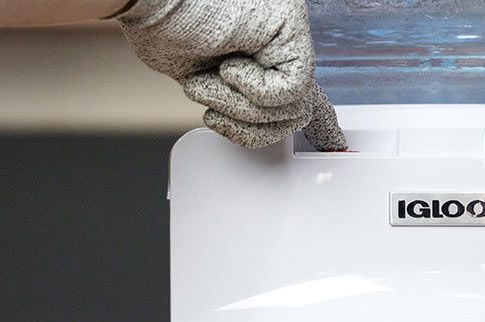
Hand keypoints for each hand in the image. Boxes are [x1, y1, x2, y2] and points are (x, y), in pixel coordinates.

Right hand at [116, 0, 347, 150]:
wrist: (148, 0)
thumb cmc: (161, 28)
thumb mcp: (203, 81)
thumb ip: (236, 100)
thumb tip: (253, 124)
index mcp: (259, 50)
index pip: (299, 90)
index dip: (321, 123)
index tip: (336, 144)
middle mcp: (278, 39)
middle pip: (294, 115)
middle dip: (250, 128)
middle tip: (215, 110)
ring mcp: (288, 31)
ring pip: (291, 108)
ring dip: (240, 108)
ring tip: (212, 79)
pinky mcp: (291, 26)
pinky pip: (290, 90)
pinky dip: (253, 92)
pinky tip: (231, 68)